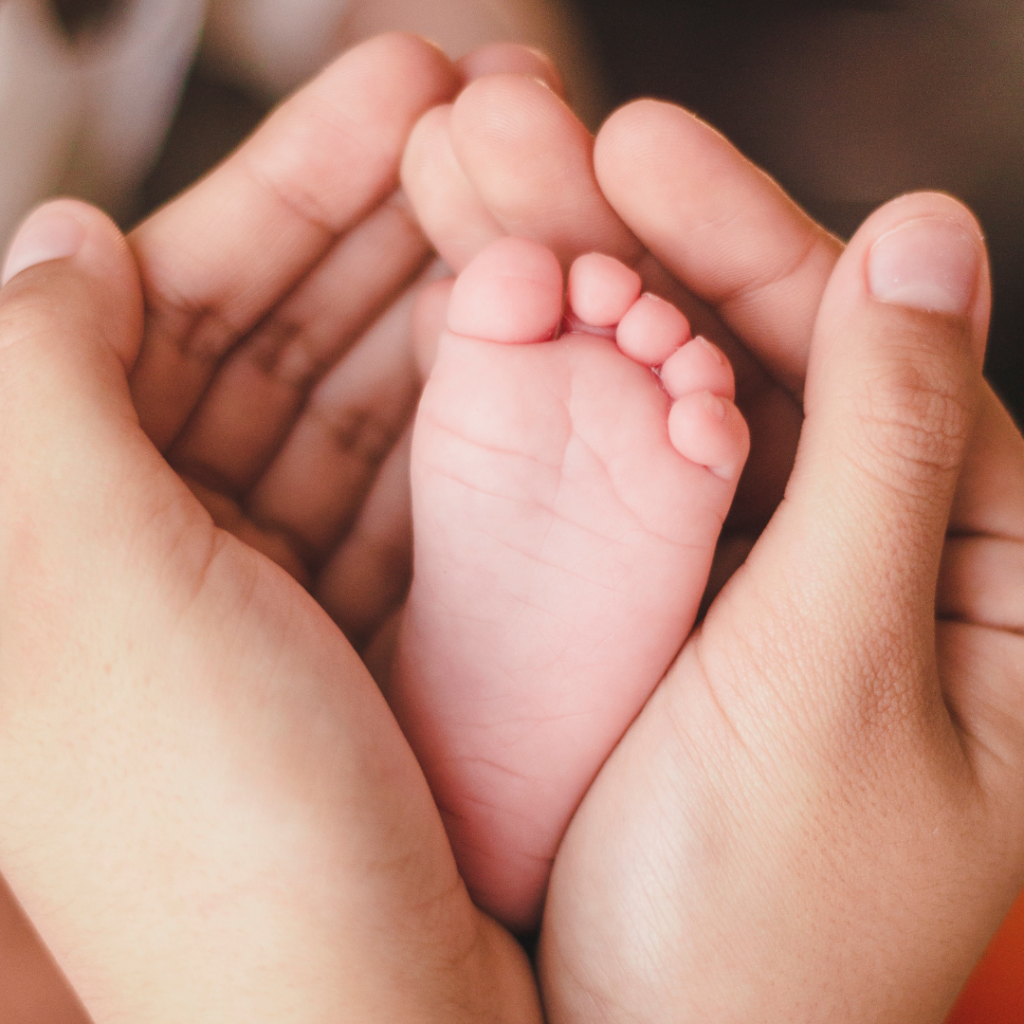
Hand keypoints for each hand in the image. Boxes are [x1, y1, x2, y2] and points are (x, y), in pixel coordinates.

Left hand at [0, 45, 545, 1023]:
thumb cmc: (225, 841)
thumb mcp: (90, 590)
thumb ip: (39, 389)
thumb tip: (61, 237)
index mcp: (58, 531)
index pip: (162, 296)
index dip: (281, 179)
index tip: (397, 85)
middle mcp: (155, 555)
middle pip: (275, 333)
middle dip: (381, 215)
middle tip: (493, 111)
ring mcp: (270, 594)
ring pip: (353, 399)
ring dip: (440, 299)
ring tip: (536, 209)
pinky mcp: (362, 636)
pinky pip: (413, 485)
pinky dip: (471, 410)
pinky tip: (530, 339)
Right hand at [401, 77, 1023, 1020]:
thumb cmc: (755, 920)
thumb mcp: (837, 674)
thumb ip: (889, 453)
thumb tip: (935, 232)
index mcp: (988, 568)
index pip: (870, 347)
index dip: (744, 235)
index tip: (631, 141)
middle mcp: (883, 548)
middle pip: (759, 348)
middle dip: (630, 234)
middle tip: (509, 129)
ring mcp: (766, 569)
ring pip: (679, 388)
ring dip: (578, 283)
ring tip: (470, 184)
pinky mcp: (676, 602)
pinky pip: (626, 463)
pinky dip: (554, 383)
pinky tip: (483, 309)